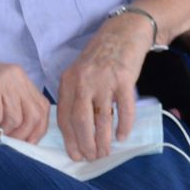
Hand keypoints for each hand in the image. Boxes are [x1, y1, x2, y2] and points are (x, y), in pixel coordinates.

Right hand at [0, 52, 48, 142]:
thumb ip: (11, 107)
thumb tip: (25, 136)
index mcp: (19, 76)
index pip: (42, 107)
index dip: (38, 129)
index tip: (25, 142)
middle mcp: (15, 75)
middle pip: (34, 115)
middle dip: (22, 135)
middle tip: (4, 139)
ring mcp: (3, 79)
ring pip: (15, 119)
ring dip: (1, 131)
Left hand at [58, 15, 150, 161]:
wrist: (123, 32)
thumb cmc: (100, 55)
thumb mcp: (79, 72)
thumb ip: (74, 95)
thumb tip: (74, 130)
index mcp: (69, 80)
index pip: (64, 116)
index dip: (70, 140)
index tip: (75, 155)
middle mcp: (84, 80)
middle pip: (81, 121)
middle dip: (86, 144)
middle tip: (93, 158)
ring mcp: (104, 80)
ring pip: (102, 119)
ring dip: (103, 141)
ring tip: (106, 152)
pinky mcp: (124, 79)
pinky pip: (124, 109)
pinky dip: (123, 126)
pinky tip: (122, 137)